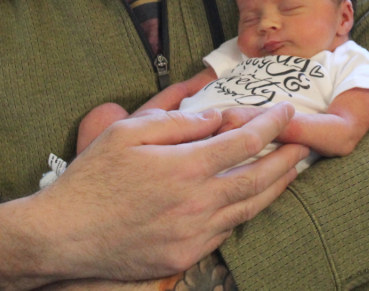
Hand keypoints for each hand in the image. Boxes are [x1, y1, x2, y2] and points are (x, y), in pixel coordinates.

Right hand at [0, 104, 306, 289]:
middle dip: (286, 159)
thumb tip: (217, 117)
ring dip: (275, 188)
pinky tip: (251, 200)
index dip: (271, 125)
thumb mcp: (130, 133)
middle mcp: (196, 204)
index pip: (245, 142)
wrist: (62, 236)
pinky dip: (245, 213)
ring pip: (248, 209)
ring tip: (291, 171)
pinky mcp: (183, 256)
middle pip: (258, 179)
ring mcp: (192, 235)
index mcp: (185, 168)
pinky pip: (226, 232)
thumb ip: (178, 122)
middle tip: (305, 144)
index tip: (286, 111)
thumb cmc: (92, 178)